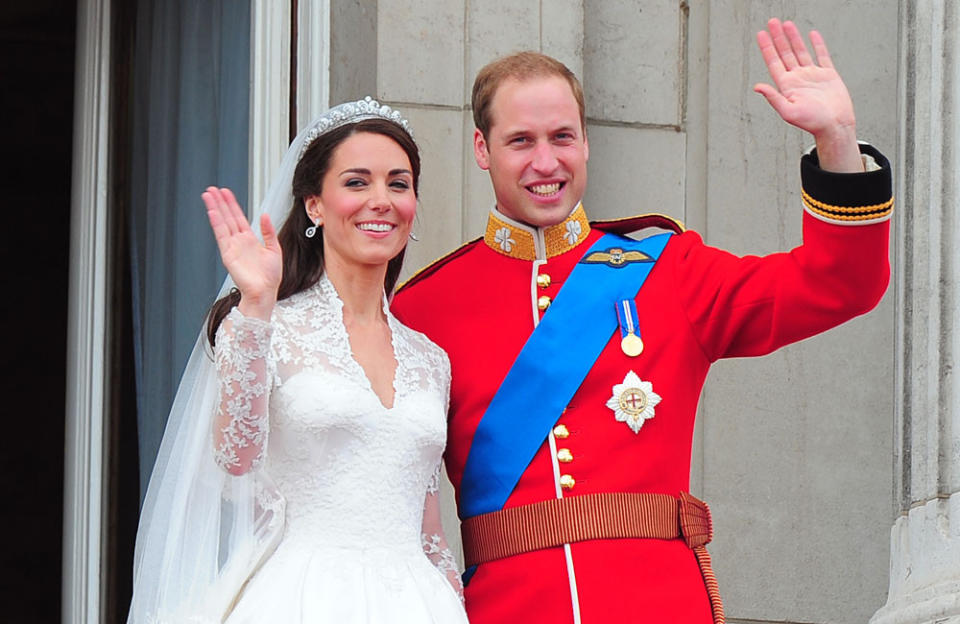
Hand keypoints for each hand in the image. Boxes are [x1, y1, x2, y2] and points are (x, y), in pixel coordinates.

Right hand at [202, 186, 281, 318]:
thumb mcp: (274, 249)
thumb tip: (264, 214)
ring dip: (215, 209)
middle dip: (220, 202)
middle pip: (227, 217)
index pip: (238, 217)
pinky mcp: (228, 254)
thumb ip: (268, 232)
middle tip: (212, 189)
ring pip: (222, 223)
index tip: (225, 192)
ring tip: (208, 195)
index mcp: (250, 239)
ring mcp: (232, 247)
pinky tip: (212, 212)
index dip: (232, 204)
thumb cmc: (270, 276)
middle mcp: (239, 241)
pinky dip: (217, 223)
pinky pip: (221, 236)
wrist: (265, 292)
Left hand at [754, 18, 862, 171]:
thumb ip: (773, 98)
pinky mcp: (828, 75)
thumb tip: (757, 86)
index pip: (774, 62)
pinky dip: (817, 44)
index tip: (761, 34)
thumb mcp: (788, 111)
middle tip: (771, 22)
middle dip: (778, 37)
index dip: (767, 47)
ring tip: (786, 24)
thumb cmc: (812, 122)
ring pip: (801, 51)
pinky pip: (822, 55)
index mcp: (787, 86)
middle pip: (785, 53)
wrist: (835, 125)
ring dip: (793, 37)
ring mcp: (813, 75)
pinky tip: (811, 35)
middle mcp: (798, 78)